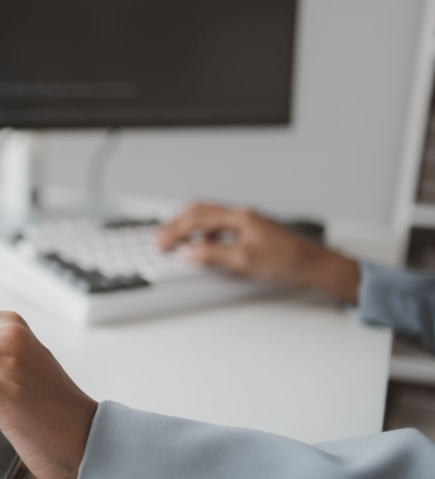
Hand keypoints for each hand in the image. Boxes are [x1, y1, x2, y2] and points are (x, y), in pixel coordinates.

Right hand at [157, 203, 360, 303]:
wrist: (315, 266)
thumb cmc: (289, 262)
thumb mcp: (245, 261)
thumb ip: (213, 255)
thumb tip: (188, 252)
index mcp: (239, 217)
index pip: (197, 217)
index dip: (175, 230)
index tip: (162, 244)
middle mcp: (242, 215)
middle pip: (200, 212)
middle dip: (177, 224)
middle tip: (162, 240)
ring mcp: (247, 222)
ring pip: (209, 219)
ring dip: (190, 229)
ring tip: (177, 244)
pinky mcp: (251, 231)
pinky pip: (220, 228)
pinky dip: (205, 236)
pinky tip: (203, 249)